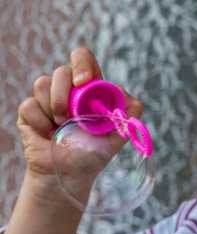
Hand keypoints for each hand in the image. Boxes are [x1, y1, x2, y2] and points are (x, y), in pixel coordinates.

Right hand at [16, 47, 143, 201]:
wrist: (71, 174)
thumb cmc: (95, 152)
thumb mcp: (120, 133)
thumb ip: (131, 110)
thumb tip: (119, 88)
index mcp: (89, 88)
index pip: (83, 58)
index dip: (82, 63)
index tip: (83, 81)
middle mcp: (68, 88)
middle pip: (61, 71)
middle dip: (64, 95)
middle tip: (70, 118)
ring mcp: (47, 98)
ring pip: (42, 83)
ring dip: (54, 111)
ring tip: (62, 129)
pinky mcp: (28, 110)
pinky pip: (29, 105)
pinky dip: (40, 124)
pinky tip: (48, 136)